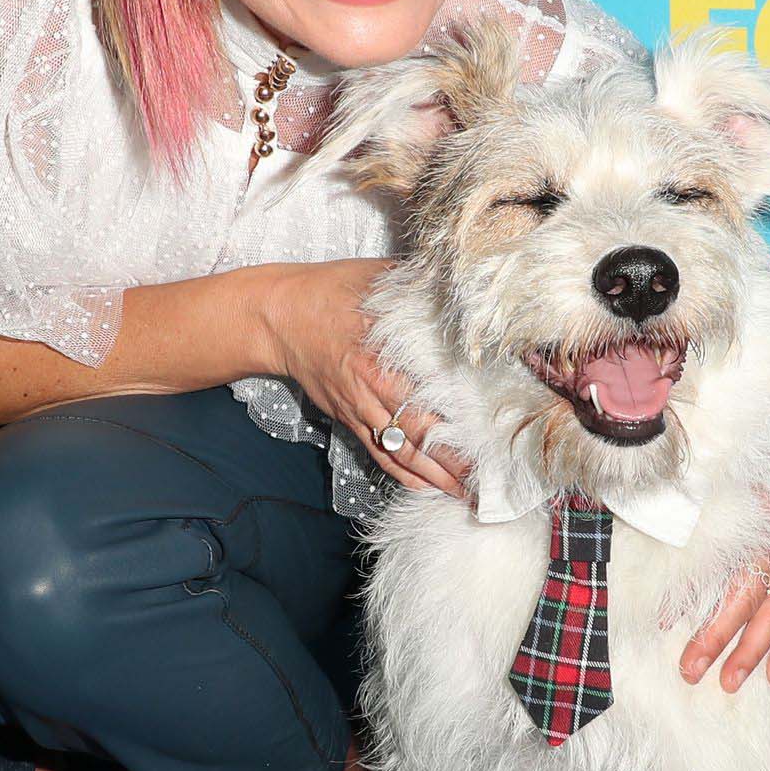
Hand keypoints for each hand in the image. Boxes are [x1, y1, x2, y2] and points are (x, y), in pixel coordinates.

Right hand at [261, 259, 469, 498]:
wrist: (278, 317)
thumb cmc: (328, 291)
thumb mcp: (374, 277)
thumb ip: (417, 284)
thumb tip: (459, 278)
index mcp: (380, 355)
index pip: (428, 394)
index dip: (459, 418)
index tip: (492, 434)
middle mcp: (370, 389)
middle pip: (419, 433)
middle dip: (454, 459)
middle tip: (488, 479)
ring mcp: (358, 408)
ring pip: (401, 451)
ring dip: (434, 475)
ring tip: (466, 493)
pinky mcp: (348, 418)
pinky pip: (379, 452)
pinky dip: (403, 473)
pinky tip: (426, 486)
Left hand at [680, 408, 769, 692]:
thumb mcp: (741, 462)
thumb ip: (706, 485)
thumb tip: (663, 501)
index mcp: (764, 524)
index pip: (730, 573)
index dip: (699, 601)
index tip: (664, 622)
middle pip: (749, 605)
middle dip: (719, 640)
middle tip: (689, 671)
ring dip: (752, 654)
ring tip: (728, 685)